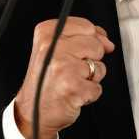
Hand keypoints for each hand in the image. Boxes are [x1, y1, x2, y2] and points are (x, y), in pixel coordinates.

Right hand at [15, 16, 114, 138]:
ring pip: (99, 67)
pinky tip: (73, 94)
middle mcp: (53, 47)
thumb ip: (82, 37)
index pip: (87, 26)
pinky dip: (89, 95)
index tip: (78, 52)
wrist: (32, 112)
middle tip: (71, 70)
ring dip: (90, 79)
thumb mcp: (56, 49)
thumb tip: (107, 41)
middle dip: (90, 60)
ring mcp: (63, 67)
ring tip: (71, 82)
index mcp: (47, 33)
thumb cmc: (46, 80)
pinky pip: (98, 88)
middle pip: (96, 45)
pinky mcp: (73, 88)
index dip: (90, 40)